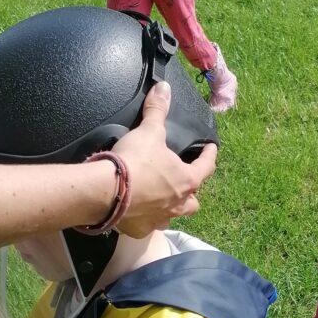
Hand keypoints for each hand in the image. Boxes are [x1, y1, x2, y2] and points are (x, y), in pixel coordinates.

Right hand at [112, 83, 216, 235]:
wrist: (106, 191)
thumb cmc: (134, 161)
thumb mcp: (149, 131)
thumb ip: (157, 110)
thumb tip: (164, 88)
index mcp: (186, 180)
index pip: (206, 167)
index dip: (209, 155)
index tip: (211, 149)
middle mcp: (178, 204)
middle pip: (193, 201)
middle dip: (191, 192)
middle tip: (185, 182)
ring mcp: (160, 219)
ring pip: (173, 216)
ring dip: (170, 208)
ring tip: (162, 199)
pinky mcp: (140, 229)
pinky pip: (148, 226)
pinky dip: (145, 219)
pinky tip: (139, 213)